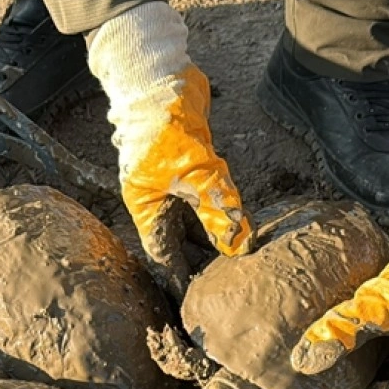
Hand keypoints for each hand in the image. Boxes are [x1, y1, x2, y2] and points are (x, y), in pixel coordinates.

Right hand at [88, 2, 250, 296]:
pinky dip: (222, 212)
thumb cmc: (165, 129)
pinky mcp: (190, 168)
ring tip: (237, 265)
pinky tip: (241, 225)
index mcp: (146, 210)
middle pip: (180, 244)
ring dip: (216, 239)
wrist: (161, 80)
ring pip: (196, 222)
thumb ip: (219, 212)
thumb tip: (240, 247)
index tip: (195, 308)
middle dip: (202, 265)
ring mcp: (173, 185)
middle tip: (225, 290)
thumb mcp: (197, 176)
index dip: (179, 284)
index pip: (163, 259)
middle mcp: (157, 201)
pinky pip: (207, 199)